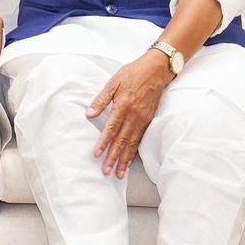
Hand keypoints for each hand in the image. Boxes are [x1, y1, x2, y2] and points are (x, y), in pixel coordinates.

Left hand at [87, 52, 172, 177]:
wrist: (156, 70)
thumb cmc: (132, 74)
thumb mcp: (113, 82)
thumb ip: (101, 100)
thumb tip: (88, 114)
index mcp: (123, 106)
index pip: (111, 129)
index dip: (103, 143)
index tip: (96, 154)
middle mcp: (134, 116)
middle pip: (122, 141)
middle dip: (113, 158)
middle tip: (106, 172)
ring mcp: (143, 120)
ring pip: (132, 143)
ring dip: (125, 160)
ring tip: (118, 173)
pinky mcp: (149, 120)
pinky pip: (140, 139)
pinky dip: (134, 151)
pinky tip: (129, 160)